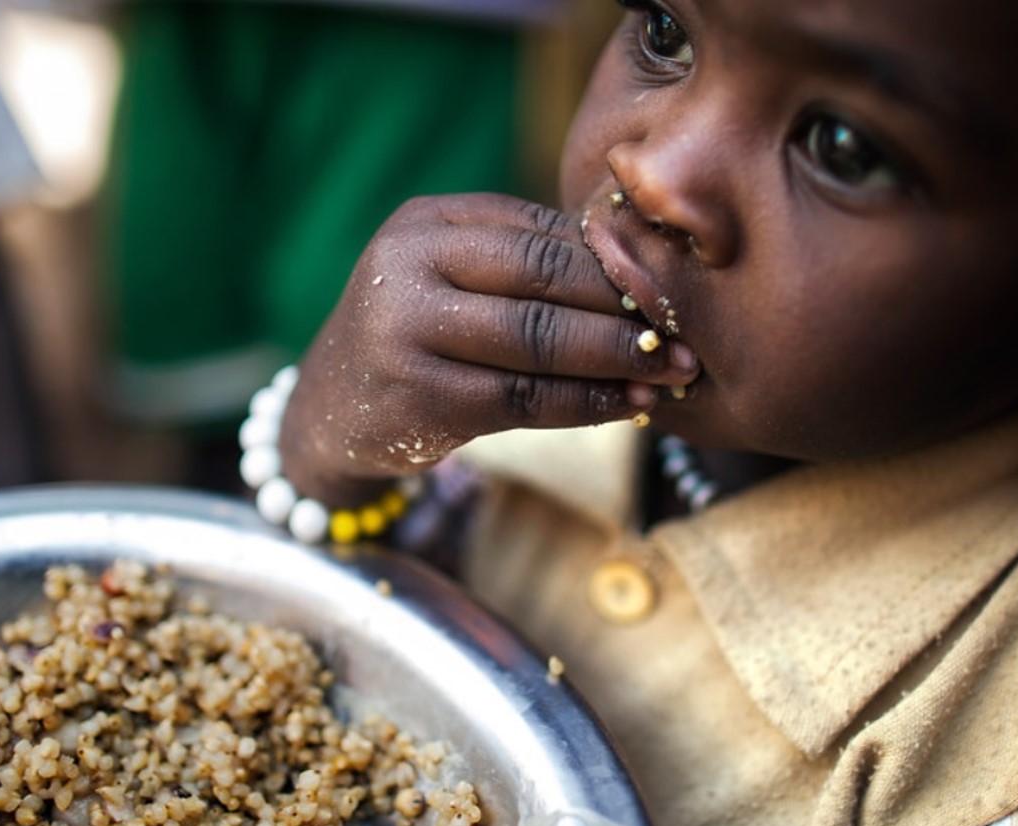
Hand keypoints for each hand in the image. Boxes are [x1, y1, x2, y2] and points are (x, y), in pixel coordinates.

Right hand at [279, 193, 698, 503]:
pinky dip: (587, 404)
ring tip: (674, 371)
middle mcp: (410, 264)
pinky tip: (629, 406)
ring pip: (539, 340)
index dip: (618, 260)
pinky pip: (523, 398)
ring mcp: (406, 330)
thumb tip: (649, 267)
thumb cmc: (417, 336)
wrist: (328, 412)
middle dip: (628, 305)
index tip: (678, 285)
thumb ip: (527, 264)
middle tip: (689, 330)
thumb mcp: (453, 278)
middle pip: (545, 277)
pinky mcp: (416, 396)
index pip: (543, 231)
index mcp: (429, 221)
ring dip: (618, 358)